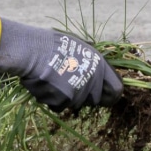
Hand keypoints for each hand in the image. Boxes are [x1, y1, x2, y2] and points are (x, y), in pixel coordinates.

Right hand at [0, 14, 122, 111]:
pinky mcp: (61, 101)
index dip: (112, 94)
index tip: (105, 94)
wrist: (33, 51)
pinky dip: (54, 99)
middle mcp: (91, 81)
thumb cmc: (54, 44)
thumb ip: (92, 62)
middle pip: (95, 100)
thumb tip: (100, 73)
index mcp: (99, 66)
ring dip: (68, 96)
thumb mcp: (80, 46)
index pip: (117, 90)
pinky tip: (47, 85)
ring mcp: (77, 93)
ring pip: (76, 103)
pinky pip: (60, 106)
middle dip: (86, 95)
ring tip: (56, 80)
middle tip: (71, 83)